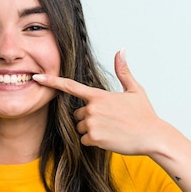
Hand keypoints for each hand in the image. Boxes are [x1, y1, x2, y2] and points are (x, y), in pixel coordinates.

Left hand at [33, 50, 163, 154]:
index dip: (52, 81)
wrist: (152, 136)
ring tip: (111, 129)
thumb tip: (121, 50)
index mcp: (99, 95)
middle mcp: (92, 109)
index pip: (70, 86)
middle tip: (109, 120)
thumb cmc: (144, 114)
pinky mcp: (94, 138)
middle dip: (88, 118)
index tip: (37, 78)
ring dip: (91, 130)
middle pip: (77, 114)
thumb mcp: (135, 90)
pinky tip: (110, 138)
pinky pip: (84, 140)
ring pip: (80, 128)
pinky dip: (94, 141)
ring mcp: (92, 124)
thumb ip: (123, 71)